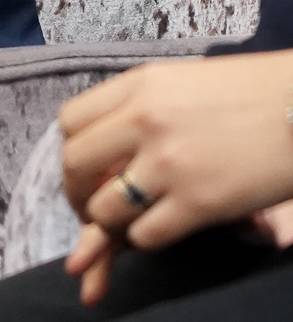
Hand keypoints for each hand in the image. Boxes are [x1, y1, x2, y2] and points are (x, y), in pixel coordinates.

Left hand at [58, 52, 292, 299]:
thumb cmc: (251, 94)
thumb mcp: (183, 82)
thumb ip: (140, 107)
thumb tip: (104, 144)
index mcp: (140, 84)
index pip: (69, 121)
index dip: (73, 150)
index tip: (88, 168)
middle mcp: (145, 120)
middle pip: (74, 165)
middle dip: (78, 193)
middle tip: (94, 206)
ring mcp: (170, 163)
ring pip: (104, 208)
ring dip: (112, 222)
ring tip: (131, 219)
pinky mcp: (198, 203)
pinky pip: (145, 236)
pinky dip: (147, 239)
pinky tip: (166, 227)